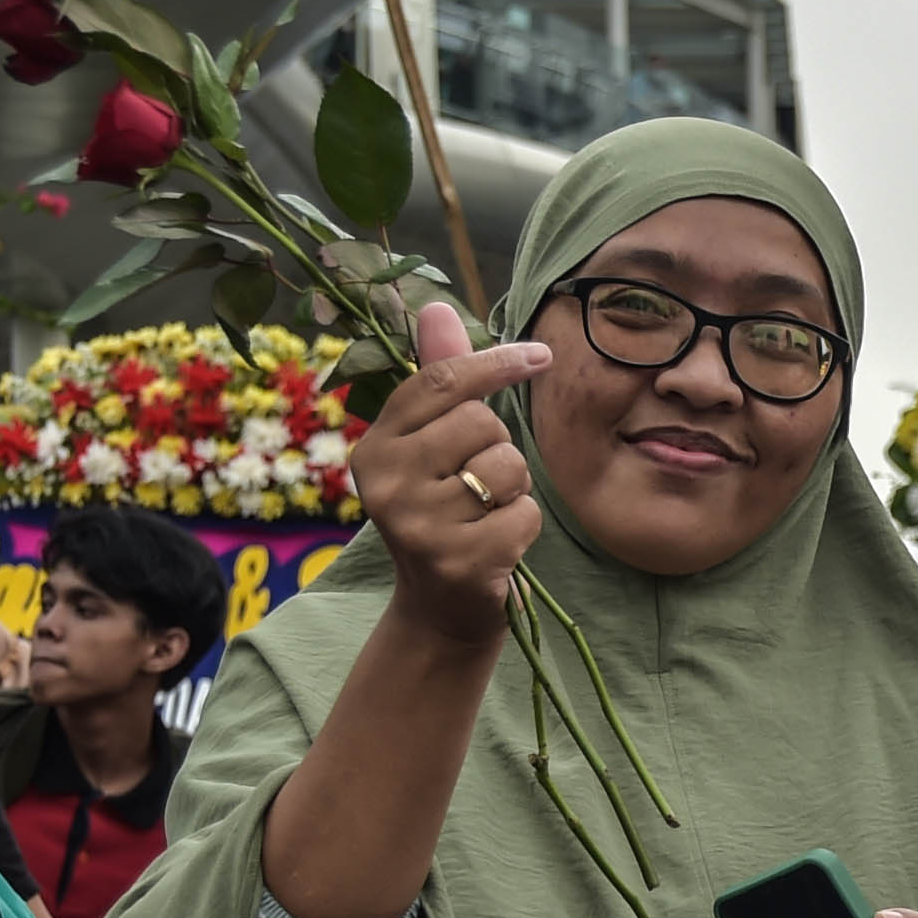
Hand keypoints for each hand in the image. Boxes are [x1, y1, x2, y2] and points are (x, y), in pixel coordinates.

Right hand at [346, 302, 551, 646]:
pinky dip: (524, 528)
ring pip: (506, 467)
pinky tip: (498, 547)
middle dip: (500, 447)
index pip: (441, 382)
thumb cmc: (445, 515)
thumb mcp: (432, 449)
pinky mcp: (458, 560)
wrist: (438, 612)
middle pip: (481, 423)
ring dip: (514, 489)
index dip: (496, 362)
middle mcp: (386, 483)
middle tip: (479, 484)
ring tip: (486, 515)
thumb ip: (440, 382)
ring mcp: (419, 525)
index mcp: (375, 447)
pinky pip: (524, 515)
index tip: (542, 355)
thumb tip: (436, 306)